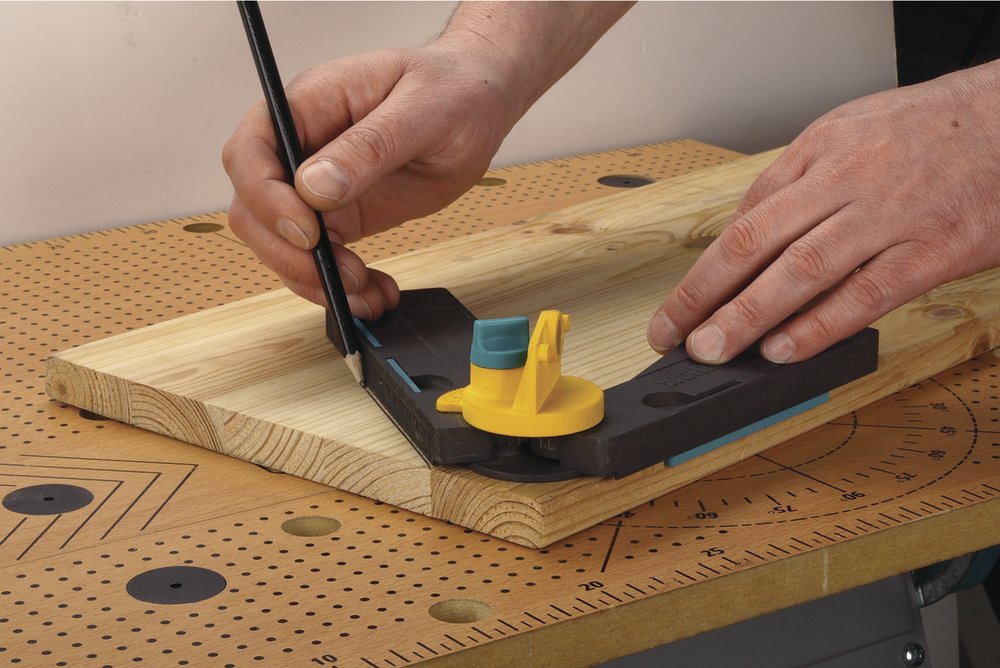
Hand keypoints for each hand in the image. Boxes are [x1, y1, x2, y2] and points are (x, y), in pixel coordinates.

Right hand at [223, 40, 521, 316]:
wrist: (479, 106)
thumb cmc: (451, 89)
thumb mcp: (421, 110)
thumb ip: (368, 146)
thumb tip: (314, 187)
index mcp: (308, 104)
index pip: (251, 152)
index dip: (265, 198)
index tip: (308, 232)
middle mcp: (301, 146)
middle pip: (253, 208)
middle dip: (288, 253)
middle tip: (342, 275)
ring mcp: (317, 186)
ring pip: (281, 243)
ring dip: (313, 279)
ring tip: (366, 296)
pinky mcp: (341, 216)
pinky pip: (319, 258)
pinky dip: (339, 285)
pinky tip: (373, 294)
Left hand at [647, 60, 999, 363]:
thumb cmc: (925, 133)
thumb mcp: (848, 134)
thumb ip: (794, 183)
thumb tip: (743, 234)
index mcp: (820, 150)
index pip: (745, 218)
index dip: (704, 270)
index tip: (676, 308)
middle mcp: (847, 181)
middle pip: (757, 243)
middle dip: (706, 295)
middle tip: (675, 337)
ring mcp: (889, 217)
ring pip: (802, 271)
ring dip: (749, 316)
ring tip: (714, 350)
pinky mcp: (932, 252)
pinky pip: (865, 294)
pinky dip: (819, 326)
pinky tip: (784, 350)